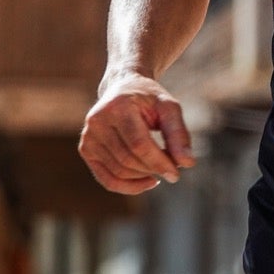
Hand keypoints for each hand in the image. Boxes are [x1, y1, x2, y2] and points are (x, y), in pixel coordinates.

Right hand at [79, 73, 194, 194]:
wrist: (123, 87)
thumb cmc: (149, 98)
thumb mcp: (168, 107)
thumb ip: (178, 133)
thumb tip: (187, 163)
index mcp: (118, 107)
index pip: (139, 144)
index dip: (159, 162)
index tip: (176, 173)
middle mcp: (97, 121)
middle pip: (128, 160)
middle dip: (153, 168)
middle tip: (172, 168)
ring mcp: (88, 136)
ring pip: (119, 171)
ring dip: (144, 176)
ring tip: (161, 167)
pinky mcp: (86, 149)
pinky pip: (107, 179)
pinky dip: (128, 186)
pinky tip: (148, 181)